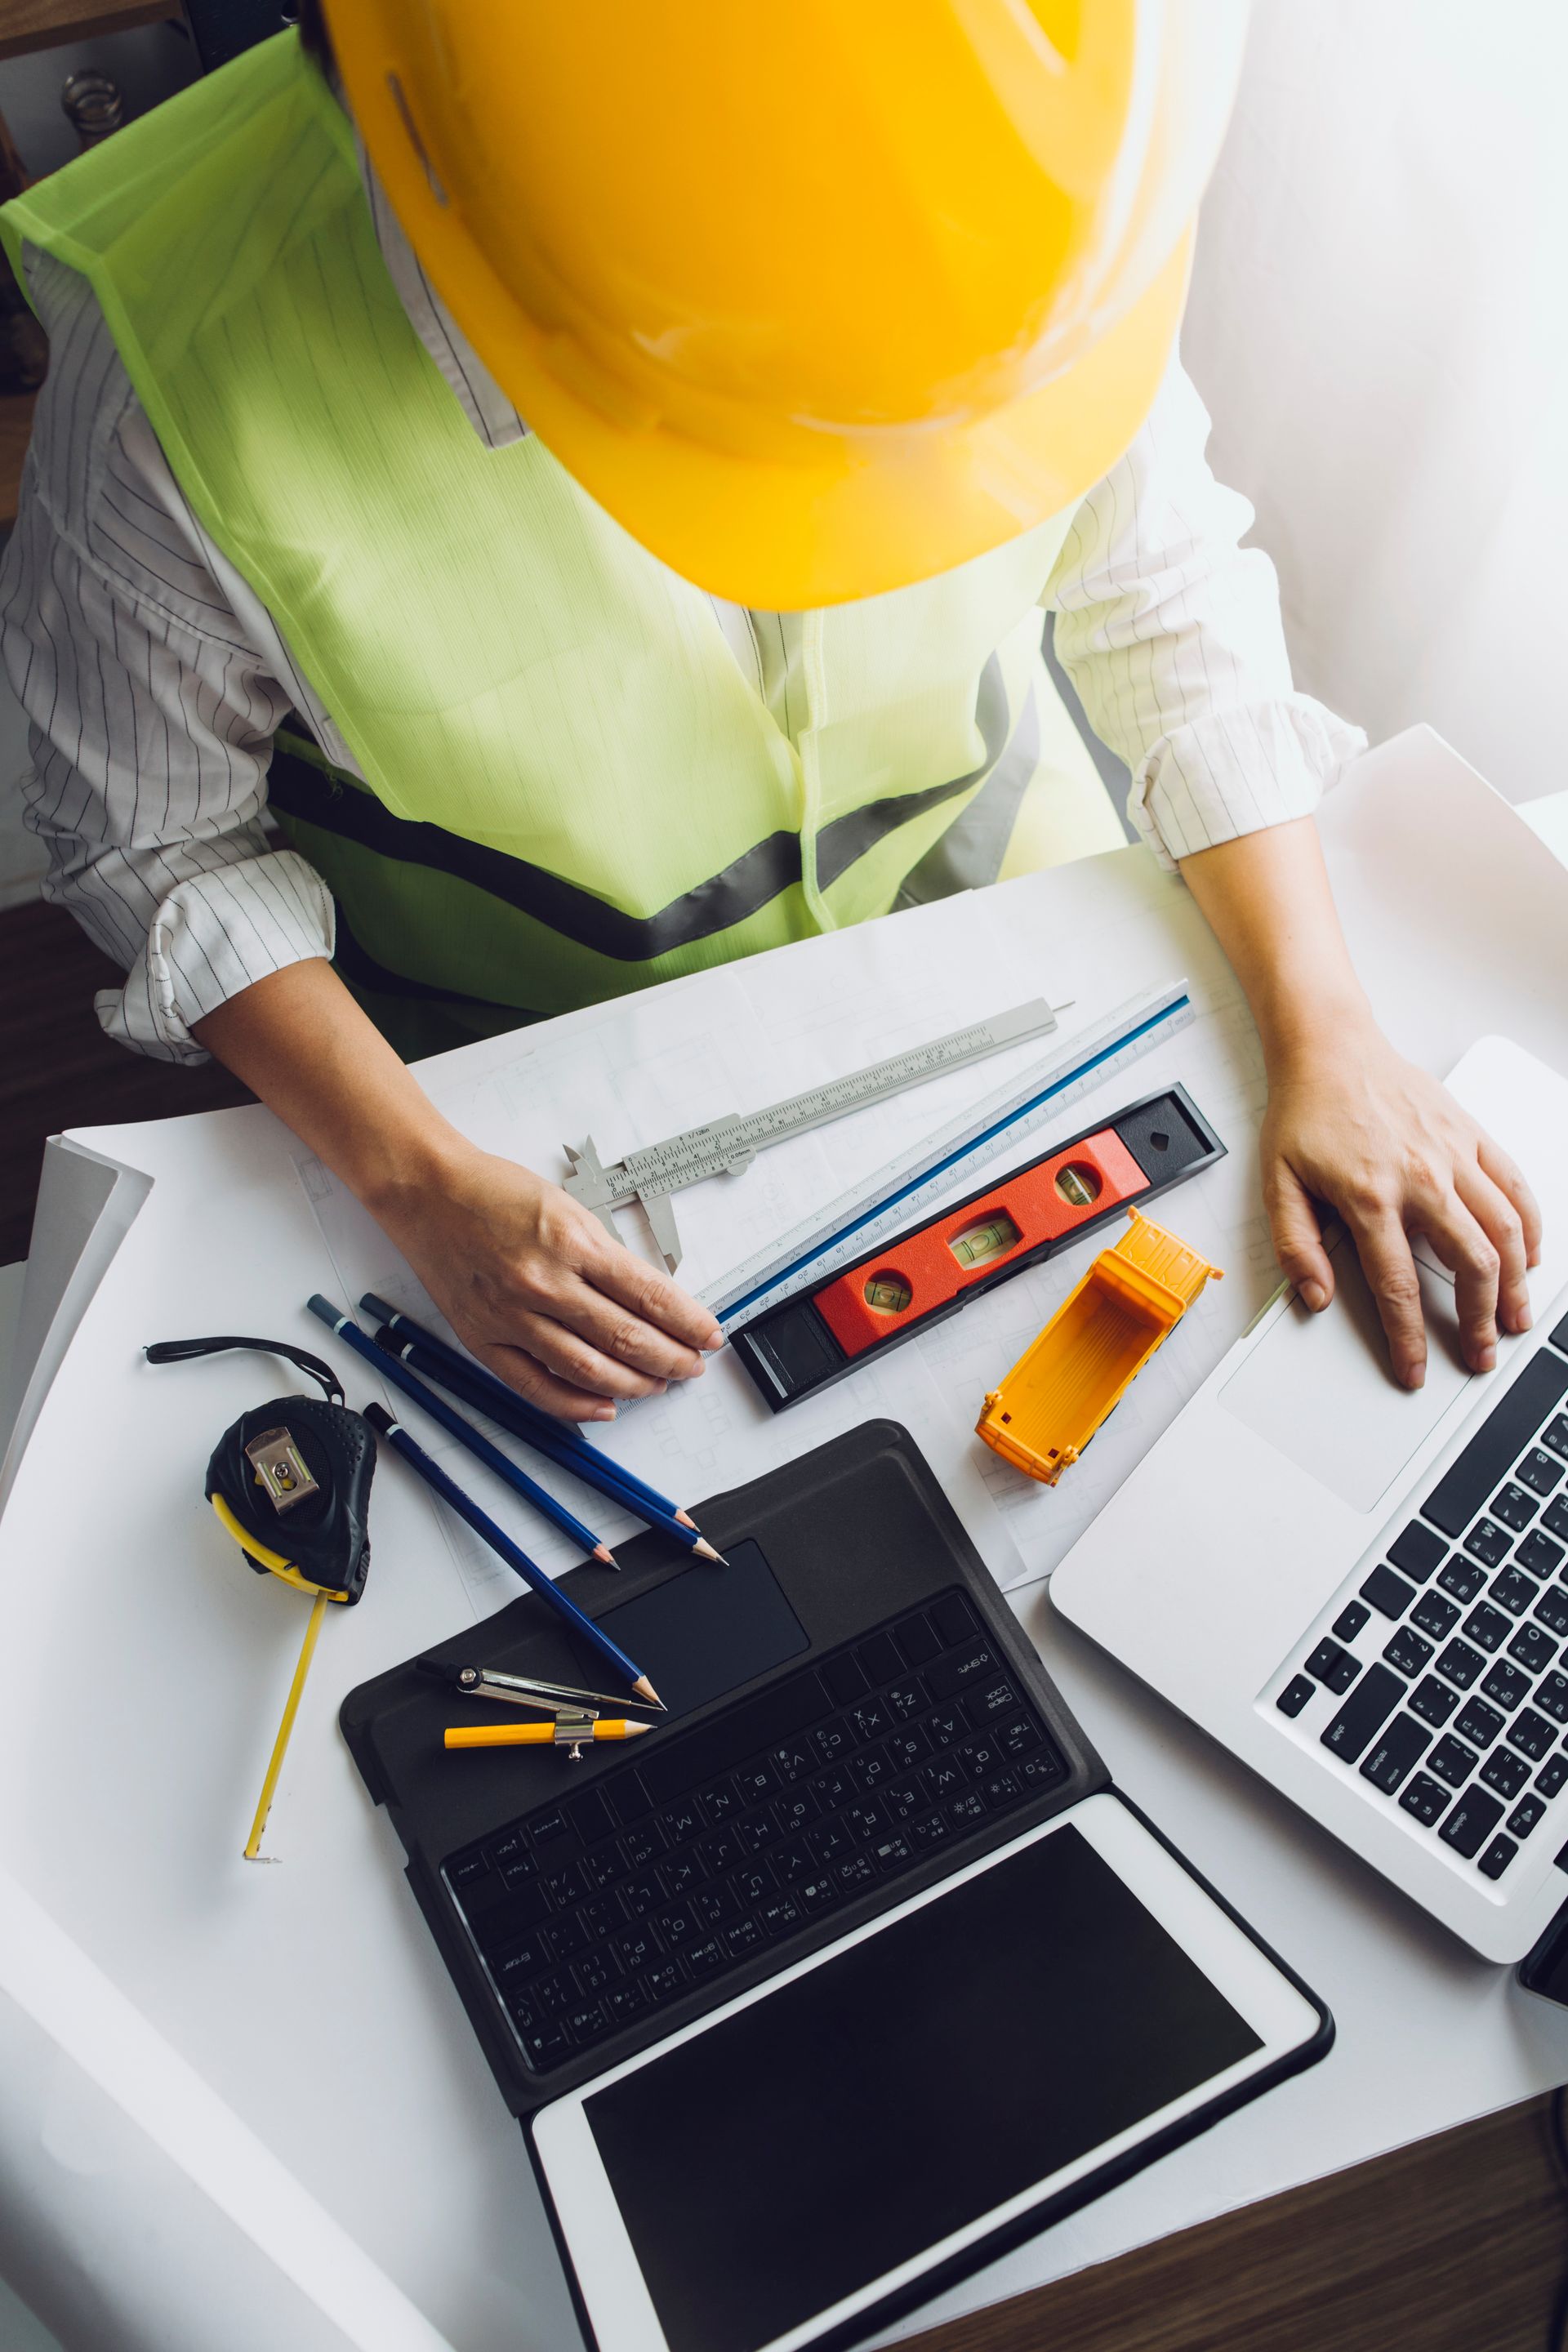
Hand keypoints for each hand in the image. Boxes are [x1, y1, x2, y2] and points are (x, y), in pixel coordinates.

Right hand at [379, 1147, 723, 1419]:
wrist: (426, 1191)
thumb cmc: (495, 1192)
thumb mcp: (567, 1207)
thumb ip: (605, 1256)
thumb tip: (650, 1300)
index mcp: (573, 1243)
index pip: (649, 1295)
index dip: (688, 1322)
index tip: (708, 1335)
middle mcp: (544, 1283)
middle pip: (626, 1337)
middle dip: (671, 1358)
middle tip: (692, 1366)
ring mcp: (512, 1315)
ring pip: (589, 1369)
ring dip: (634, 1383)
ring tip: (659, 1384)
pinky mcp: (484, 1339)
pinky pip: (537, 1386)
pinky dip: (576, 1404)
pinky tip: (606, 1406)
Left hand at [1260, 1017, 1541, 1388]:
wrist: (1331, 1049)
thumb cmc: (1306, 1112)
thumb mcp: (1278, 1183)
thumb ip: (1296, 1245)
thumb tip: (1316, 1296)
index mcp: (1370, 1197)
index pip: (1398, 1286)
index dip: (1410, 1338)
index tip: (1416, 1368)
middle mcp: (1421, 1178)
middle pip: (1469, 1265)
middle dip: (1480, 1321)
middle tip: (1481, 1353)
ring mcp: (1453, 1155)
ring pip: (1504, 1231)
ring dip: (1515, 1282)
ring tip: (1515, 1317)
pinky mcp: (1472, 1136)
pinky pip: (1514, 1187)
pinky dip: (1529, 1226)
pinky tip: (1529, 1255)